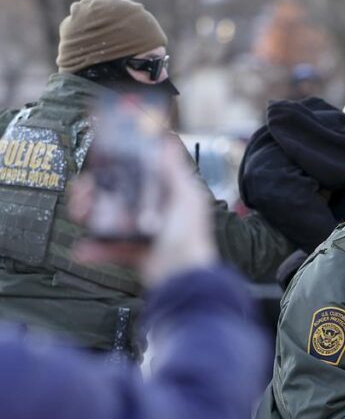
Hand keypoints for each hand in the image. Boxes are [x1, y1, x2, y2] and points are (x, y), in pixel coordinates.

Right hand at [72, 142, 216, 285]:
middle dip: (94, 190)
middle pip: (114, 193)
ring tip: (80, 213)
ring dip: (87, 213)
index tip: (100, 153)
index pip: (137, 172)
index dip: (118, 162)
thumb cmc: (190, 236)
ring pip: (105, 216)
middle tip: (84, 190)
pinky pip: (105, 246)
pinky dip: (93, 248)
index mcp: (165, 194)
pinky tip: (83, 249)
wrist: (182, 276)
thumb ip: (175, 171)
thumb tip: (167, 142)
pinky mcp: (129, 250)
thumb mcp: (187, 198)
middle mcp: (150, 210)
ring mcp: (138, 230)